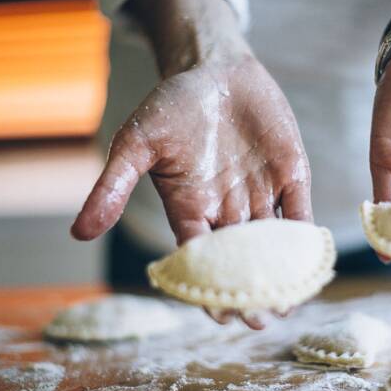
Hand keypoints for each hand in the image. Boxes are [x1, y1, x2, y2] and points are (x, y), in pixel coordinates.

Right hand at [71, 44, 309, 329]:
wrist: (213, 69)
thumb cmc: (170, 107)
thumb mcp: (135, 143)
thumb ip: (112, 186)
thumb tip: (78, 232)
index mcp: (190, 209)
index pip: (200, 259)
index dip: (209, 287)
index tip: (219, 316)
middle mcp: (227, 209)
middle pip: (240, 261)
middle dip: (249, 291)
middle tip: (259, 320)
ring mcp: (261, 194)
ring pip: (272, 245)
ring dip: (280, 273)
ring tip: (287, 303)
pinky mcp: (290, 175)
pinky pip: (300, 211)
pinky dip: (306, 236)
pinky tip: (311, 258)